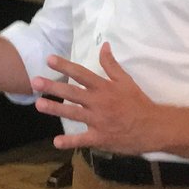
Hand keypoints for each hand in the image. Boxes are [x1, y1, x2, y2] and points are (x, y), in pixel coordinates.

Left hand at [38, 44, 168, 154]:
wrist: (153, 126)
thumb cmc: (138, 102)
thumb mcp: (126, 80)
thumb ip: (111, 64)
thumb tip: (104, 45)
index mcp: (104, 87)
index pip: (81, 74)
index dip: (65, 66)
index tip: (49, 59)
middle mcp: (98, 102)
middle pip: (72, 92)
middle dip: (53, 87)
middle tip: (35, 81)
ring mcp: (98, 121)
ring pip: (73, 114)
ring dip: (55, 109)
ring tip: (39, 104)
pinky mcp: (100, 137)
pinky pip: (83, 140)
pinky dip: (70, 142)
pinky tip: (56, 142)